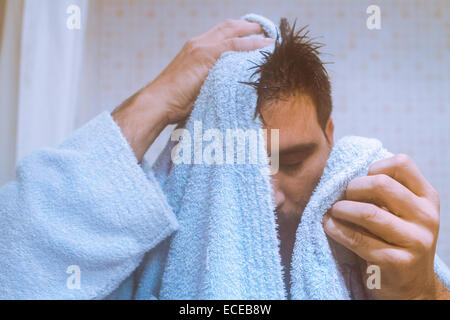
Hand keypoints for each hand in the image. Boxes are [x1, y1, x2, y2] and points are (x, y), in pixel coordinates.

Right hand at [149, 19, 273, 123]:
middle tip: (267, 30)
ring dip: (254, 32)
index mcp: (195, 48)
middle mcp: (198, 43)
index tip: (254, 34)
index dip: (239, 31)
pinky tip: (265, 46)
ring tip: (271, 36)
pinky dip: (251, 44)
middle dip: (250, 26)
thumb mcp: (196, 85)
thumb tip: (229, 85)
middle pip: (228, 26)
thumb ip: (211, 78)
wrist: (158, 103)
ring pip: (233, 32)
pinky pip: (233, 46)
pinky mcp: (204, 57)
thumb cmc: (175, 101)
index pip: (221, 32)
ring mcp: (201, 48)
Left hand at [322, 154, 449, 298]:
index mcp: (427, 198)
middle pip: (381, 184)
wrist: (411, 287)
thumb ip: (385, 193)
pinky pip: (358, 240)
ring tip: (334, 212)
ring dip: (342, 209)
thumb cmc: (396, 241)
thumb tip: (344, 175)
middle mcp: (426, 217)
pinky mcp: (397, 262)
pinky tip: (329, 226)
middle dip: (353, 188)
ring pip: (368, 212)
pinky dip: (337, 230)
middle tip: (342, 198)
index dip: (374, 167)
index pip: (402, 164)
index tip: (361, 180)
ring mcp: (415, 241)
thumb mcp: (402, 213)